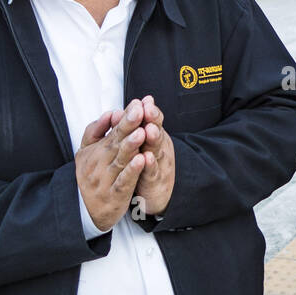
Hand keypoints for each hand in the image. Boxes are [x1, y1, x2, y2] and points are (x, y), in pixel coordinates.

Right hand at [75, 100, 148, 232]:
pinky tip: (140, 160)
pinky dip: (131, 171)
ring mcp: (106, 179)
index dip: (125, 117)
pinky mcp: (114, 195)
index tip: (137, 104)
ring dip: (131, 146)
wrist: (86, 211)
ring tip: (141, 133)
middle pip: (116, 142)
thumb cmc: (92, 175)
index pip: (113, 130)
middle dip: (128, 126)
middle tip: (140, 111)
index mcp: (96, 150)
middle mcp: (99, 163)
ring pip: (119, 160)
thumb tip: (111, 112)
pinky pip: (123, 181)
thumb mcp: (87, 151)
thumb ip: (97, 131)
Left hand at [132, 94, 174, 217]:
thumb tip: (135, 102)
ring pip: (157, 149)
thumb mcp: (144, 142)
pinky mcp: (156, 180)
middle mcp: (159, 147)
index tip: (144, 101)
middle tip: (148, 110)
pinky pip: (152, 172)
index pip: (153, 120)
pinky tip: (146, 158)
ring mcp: (159, 163)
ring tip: (149, 130)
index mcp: (155, 136)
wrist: (156, 194)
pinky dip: (150, 165)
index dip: (150, 111)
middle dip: (152, 120)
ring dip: (153, 139)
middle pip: (157, 131)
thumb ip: (137, 125)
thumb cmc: (147, 164)